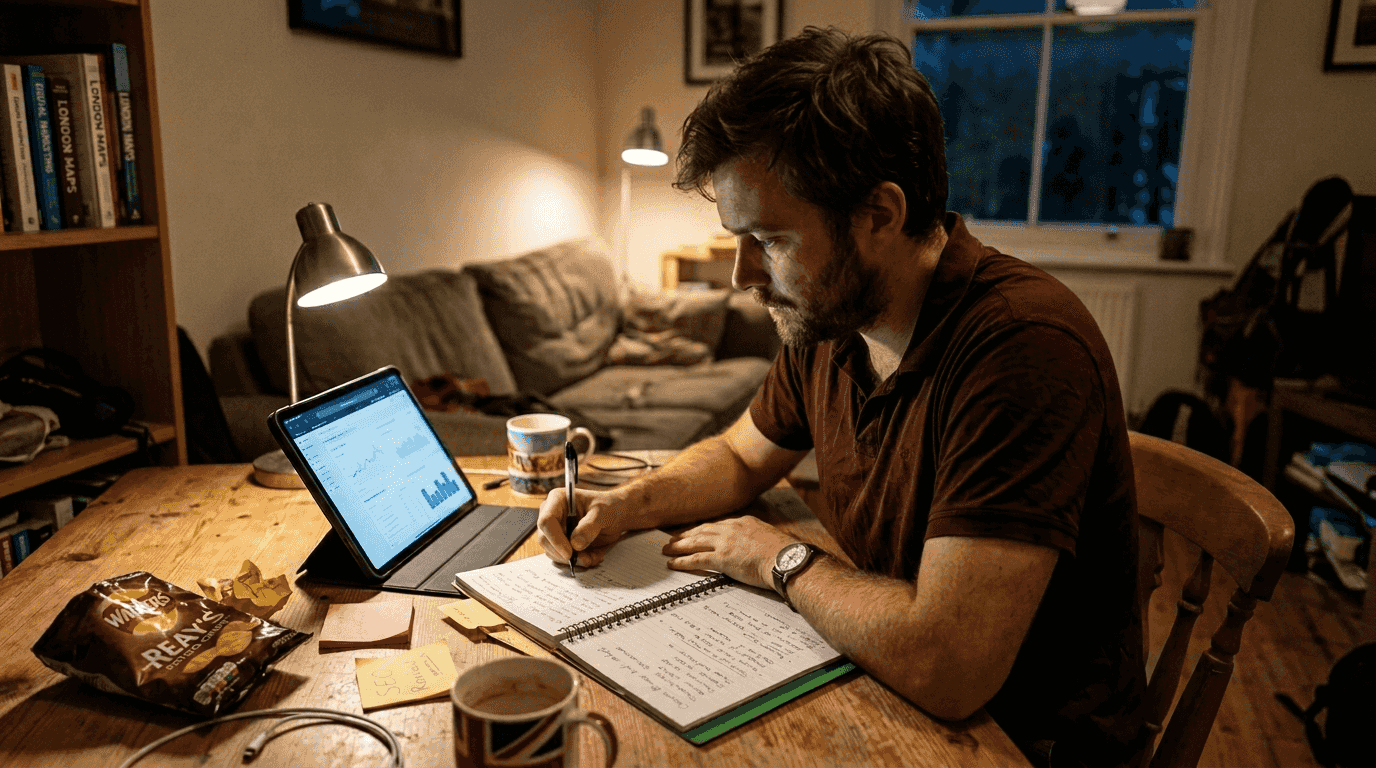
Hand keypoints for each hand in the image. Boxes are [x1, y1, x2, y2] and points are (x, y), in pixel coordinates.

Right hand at [535, 487, 634, 567]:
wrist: (615, 515)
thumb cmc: (608, 507)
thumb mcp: (603, 513)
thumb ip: (589, 526)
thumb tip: (575, 544)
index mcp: (558, 500)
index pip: (546, 521)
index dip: (555, 539)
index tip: (569, 553)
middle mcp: (551, 514)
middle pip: (545, 539)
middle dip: (565, 554)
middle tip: (586, 559)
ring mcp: (555, 530)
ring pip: (553, 551)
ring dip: (574, 559)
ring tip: (594, 557)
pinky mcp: (560, 542)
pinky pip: (562, 557)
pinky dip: (578, 561)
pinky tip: (593, 556)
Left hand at [661, 515, 796, 589]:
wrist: (786, 559)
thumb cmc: (784, 553)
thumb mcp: (769, 538)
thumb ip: (757, 539)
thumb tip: (755, 547)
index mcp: (744, 522)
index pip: (717, 525)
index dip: (702, 529)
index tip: (694, 532)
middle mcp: (731, 529)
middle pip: (702, 530)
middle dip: (685, 535)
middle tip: (672, 539)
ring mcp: (725, 543)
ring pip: (695, 542)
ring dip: (678, 546)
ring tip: (666, 549)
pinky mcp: (722, 558)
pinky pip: (696, 559)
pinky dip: (682, 561)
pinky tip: (672, 563)